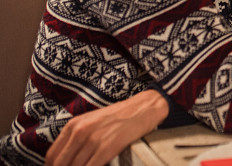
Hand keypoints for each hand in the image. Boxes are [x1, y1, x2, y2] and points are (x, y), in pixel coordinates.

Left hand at [45, 90, 168, 165]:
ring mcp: (94, 139)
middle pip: (61, 164)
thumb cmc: (119, 116)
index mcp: (74, 125)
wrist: (144, 108)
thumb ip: (76, 138)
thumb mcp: (92, 122)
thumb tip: (66, 159)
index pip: (52, 155)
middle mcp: (80, 131)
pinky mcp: (108, 146)